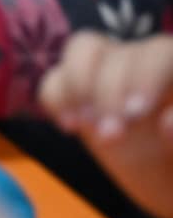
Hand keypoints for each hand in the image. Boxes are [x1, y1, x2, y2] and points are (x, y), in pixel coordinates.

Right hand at [39, 32, 172, 217]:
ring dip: (77, 86)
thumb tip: (165, 125)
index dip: (144, 77)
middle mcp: (142, 59)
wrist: (165, 167)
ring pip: (83, 50)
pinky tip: (71, 127)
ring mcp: (107, 68)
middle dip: (107, 94)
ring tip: (83, 123)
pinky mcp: (78, 87)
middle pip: (116, 56)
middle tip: (110, 135)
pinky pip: (56, 79)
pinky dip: (57, 100)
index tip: (136, 112)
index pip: (159, 55)